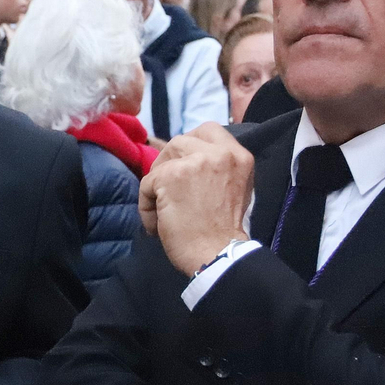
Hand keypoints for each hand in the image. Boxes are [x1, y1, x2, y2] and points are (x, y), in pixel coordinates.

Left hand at [139, 123, 253, 275]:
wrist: (219, 254)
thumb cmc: (225, 231)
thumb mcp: (235, 188)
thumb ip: (218, 168)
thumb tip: (188, 161)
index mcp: (239, 156)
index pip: (209, 130)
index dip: (190, 144)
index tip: (182, 163)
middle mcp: (219, 153)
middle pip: (180, 141)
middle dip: (168, 162)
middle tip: (165, 188)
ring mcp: (194, 162)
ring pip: (162, 162)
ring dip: (156, 184)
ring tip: (161, 210)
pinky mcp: (171, 176)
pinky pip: (147, 184)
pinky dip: (146, 205)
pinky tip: (156, 224)